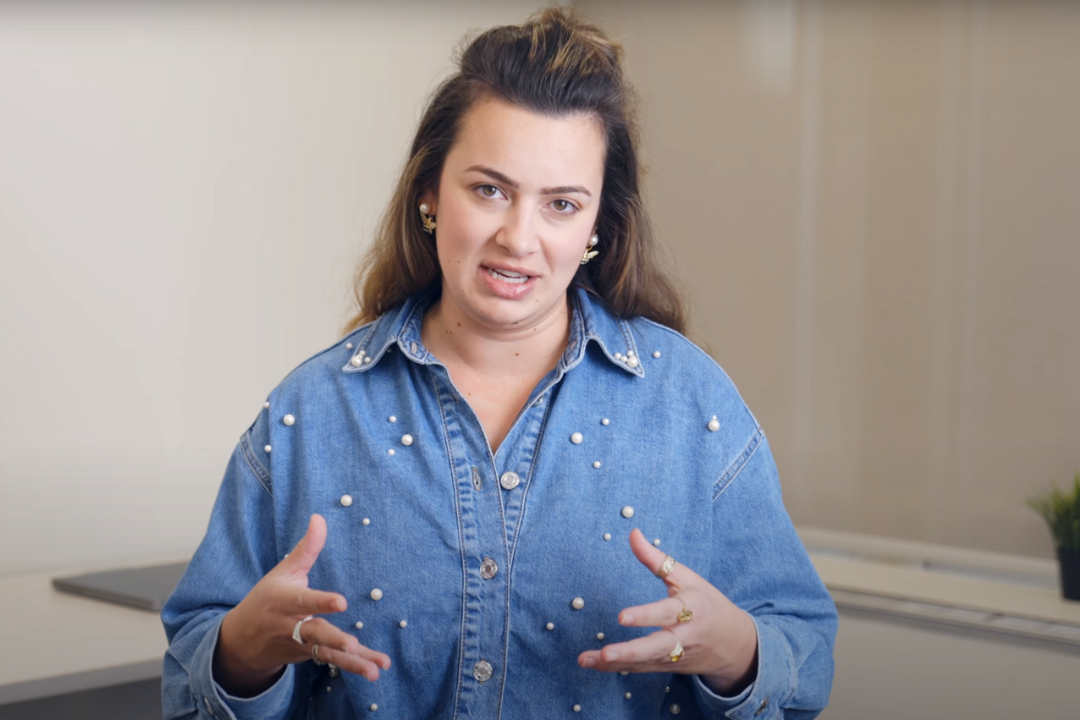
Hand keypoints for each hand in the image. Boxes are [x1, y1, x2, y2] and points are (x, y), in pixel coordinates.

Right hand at [213, 514, 390, 696]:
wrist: (242, 640)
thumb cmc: (267, 599)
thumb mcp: (283, 572)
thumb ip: (306, 548)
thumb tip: (320, 517)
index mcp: (284, 601)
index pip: (304, 601)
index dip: (321, 601)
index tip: (342, 602)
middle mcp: (292, 626)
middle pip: (314, 634)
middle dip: (334, 639)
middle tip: (353, 645)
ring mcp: (301, 645)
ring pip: (328, 653)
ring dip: (352, 663)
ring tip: (374, 669)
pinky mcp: (310, 656)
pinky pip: (334, 662)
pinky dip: (354, 667)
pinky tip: (376, 670)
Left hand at [577, 529, 758, 695]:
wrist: (735, 645)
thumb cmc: (708, 604)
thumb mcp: (688, 578)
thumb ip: (657, 559)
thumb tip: (632, 533)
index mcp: (691, 609)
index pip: (666, 613)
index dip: (645, 616)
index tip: (621, 617)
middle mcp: (684, 637)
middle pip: (657, 647)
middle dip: (630, 652)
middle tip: (606, 653)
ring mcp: (675, 656)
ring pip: (644, 662)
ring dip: (616, 663)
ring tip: (587, 659)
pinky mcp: (667, 667)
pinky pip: (641, 669)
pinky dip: (617, 669)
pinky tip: (593, 664)